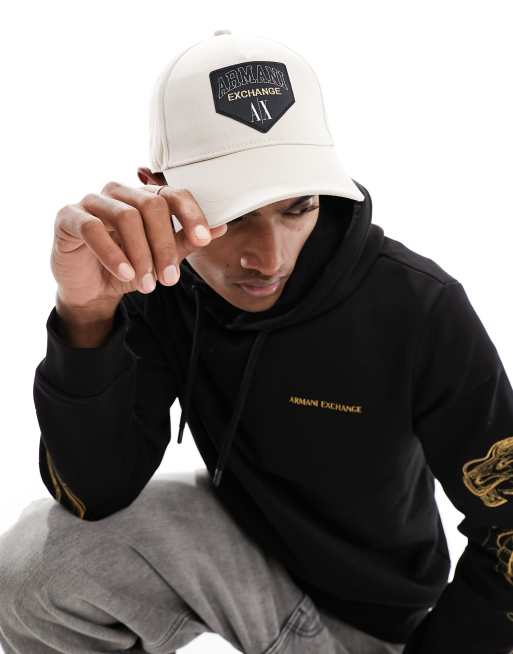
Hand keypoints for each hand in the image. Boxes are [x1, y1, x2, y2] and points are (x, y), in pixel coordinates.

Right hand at [51, 181, 227, 310]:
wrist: (91, 290)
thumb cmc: (127, 268)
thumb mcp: (161, 260)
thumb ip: (186, 242)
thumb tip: (221, 228)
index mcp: (144, 198)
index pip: (173, 194)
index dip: (191, 214)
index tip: (204, 239)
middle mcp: (119, 193)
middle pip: (152, 205)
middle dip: (165, 245)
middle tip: (170, 278)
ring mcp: (92, 202)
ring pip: (126, 216)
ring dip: (142, 255)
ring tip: (147, 284)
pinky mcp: (69, 217)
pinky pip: (93, 228)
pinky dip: (113, 254)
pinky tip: (125, 273)